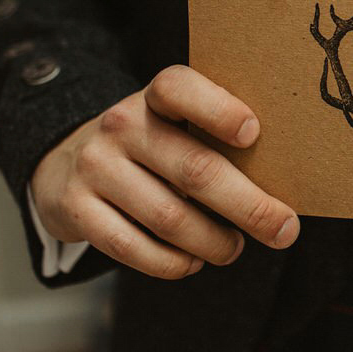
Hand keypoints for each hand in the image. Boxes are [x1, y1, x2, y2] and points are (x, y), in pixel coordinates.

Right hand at [30, 65, 298, 279]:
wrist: (68, 161)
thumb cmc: (152, 144)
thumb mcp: (175, 124)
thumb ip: (214, 139)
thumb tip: (279, 185)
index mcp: (155, 97)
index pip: (179, 88)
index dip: (218, 109)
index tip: (253, 132)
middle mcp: (122, 125)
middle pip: (194, 169)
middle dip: (248, 206)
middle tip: (284, 229)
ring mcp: (95, 166)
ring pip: (168, 216)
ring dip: (213, 242)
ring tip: (235, 249)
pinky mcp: (76, 208)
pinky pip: (131, 246)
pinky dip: (171, 263)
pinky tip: (192, 263)